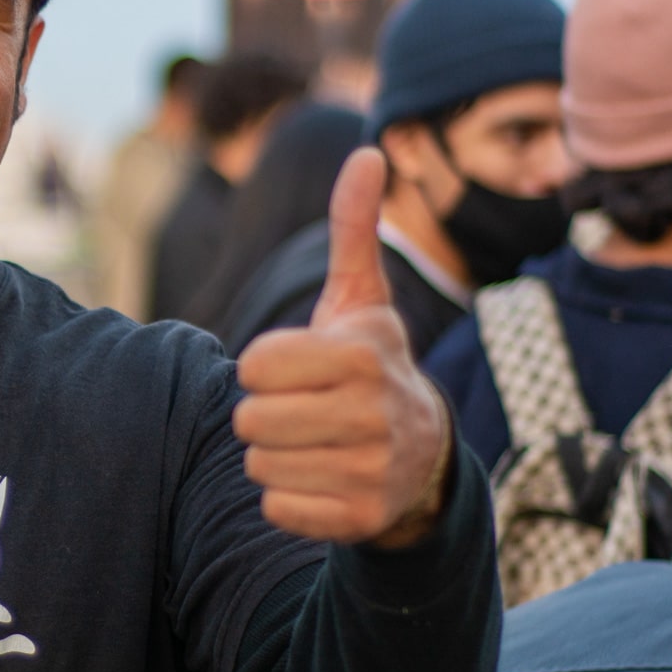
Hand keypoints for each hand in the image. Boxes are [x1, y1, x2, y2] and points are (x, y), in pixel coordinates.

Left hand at [232, 148, 450, 547]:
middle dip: (262, 414)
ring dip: (272, 455)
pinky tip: (319, 478)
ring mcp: (372, 471)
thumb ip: (353, 229)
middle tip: (300, 410)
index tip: (297, 368)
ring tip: (311, 442)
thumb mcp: (361, 299)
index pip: (254, 364)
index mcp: (362, 355)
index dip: (263, 366)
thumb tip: (366, 152)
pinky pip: (278, 509)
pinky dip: (286, 498)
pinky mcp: (361, 519)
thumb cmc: (369, 365)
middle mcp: (374, 414)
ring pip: (259, 465)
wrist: (422, 456)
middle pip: (250, 419)